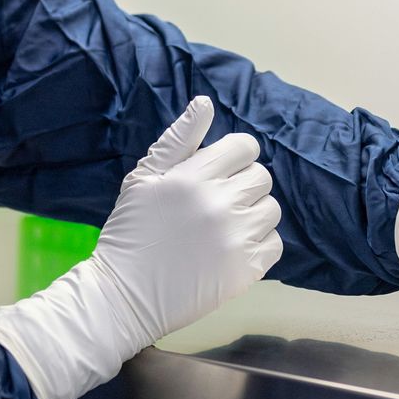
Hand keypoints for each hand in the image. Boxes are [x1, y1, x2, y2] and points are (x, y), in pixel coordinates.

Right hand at [94, 95, 283, 341]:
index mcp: (195, 177)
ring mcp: (236, 239)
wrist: (124, 296)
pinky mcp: (246, 271)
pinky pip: (274, 243)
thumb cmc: (131, 232)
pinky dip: (259, 244)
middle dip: (242, 185)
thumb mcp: (143, 178)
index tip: (219, 172)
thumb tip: (205, 102)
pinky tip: (232, 248)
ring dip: (252, 213)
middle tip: (216, 203)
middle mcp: (220, 204)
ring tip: (224, 227)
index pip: (245, 148)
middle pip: (261, 177)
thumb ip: (178, 139)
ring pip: (271, 209)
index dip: (234, 157)